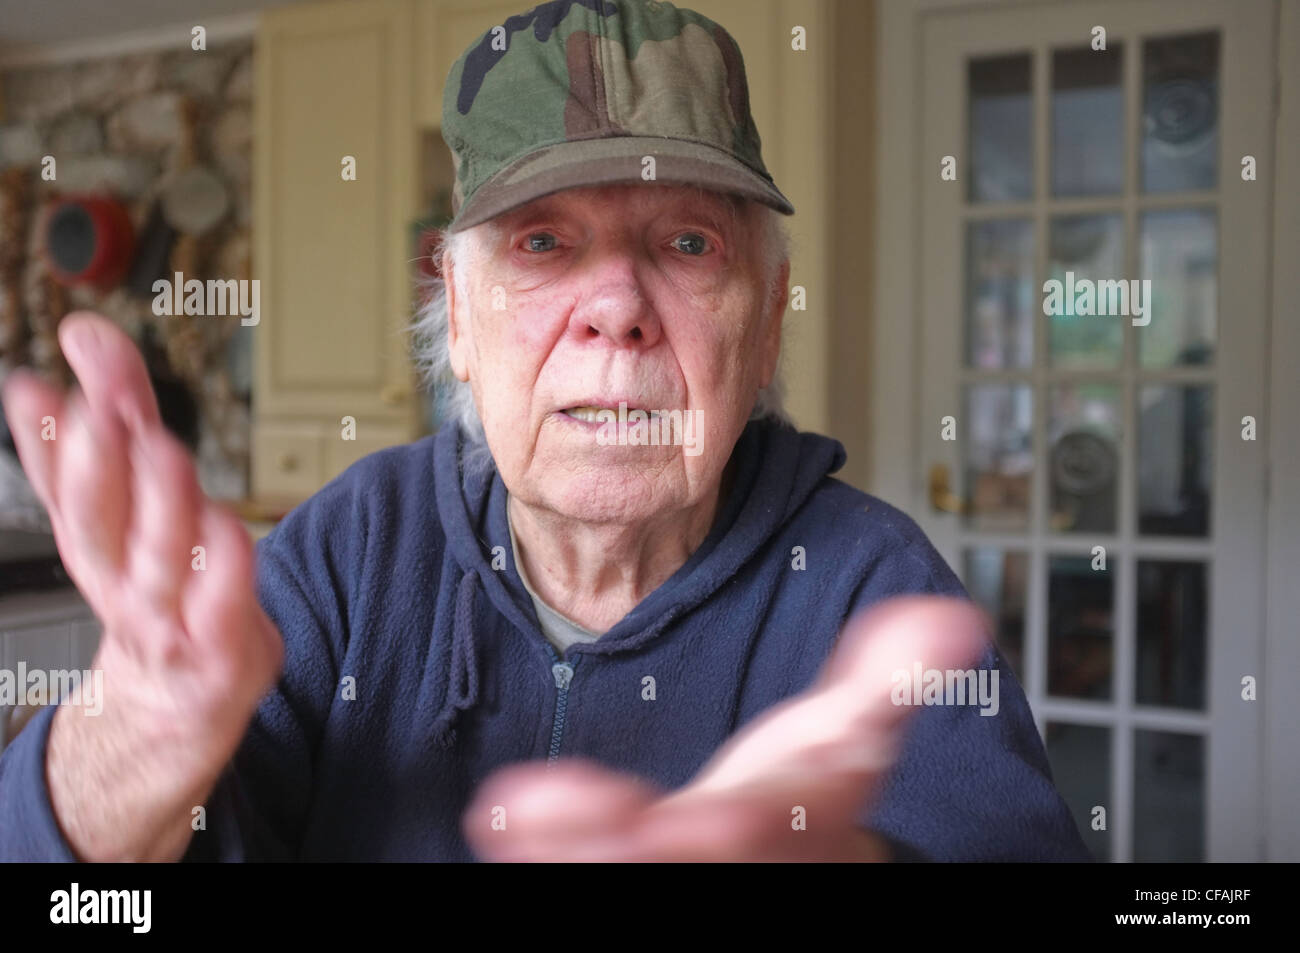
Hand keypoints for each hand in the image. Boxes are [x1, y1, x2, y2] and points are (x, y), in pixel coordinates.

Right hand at [2, 313, 282, 860]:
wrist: (176, 702)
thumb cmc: (161, 591)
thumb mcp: (134, 506)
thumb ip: (122, 417)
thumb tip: (85, 336)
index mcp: (94, 545)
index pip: (63, 487)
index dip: (45, 440)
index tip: (35, 387)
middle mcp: (120, 581)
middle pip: (97, 525)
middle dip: (95, 468)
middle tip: (100, 412)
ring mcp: (168, 621)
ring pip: (156, 563)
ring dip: (157, 506)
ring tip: (161, 449)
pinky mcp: (219, 649)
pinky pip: (222, 608)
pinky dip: (223, 571)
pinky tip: (227, 529)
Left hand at [463, 595, 988, 861]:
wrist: (791, 854)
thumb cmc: (810, 794)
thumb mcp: (853, 738)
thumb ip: (889, 676)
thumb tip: (954, 618)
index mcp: (790, 828)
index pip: (761, 834)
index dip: (733, 831)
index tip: (700, 819)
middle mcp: (733, 864)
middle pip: (680, 865)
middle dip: (617, 846)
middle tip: (546, 814)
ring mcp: (679, 875)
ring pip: (622, 874)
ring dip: (567, 852)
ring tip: (510, 814)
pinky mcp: (632, 870)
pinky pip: (584, 868)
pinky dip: (544, 850)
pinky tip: (502, 820)